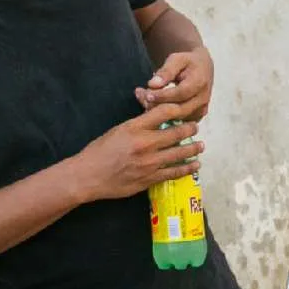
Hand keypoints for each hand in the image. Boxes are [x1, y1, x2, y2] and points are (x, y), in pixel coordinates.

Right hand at [73, 103, 203, 201]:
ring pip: (179, 154)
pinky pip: (174, 173)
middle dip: (190, 129)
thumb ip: (139, 122)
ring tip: (201, 146)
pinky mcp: (150, 178)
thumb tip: (153, 109)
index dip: (177, 109)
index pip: (163, 112)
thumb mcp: (118, 130)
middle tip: (196, 128)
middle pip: (176, 133)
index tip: (184, 109)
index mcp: (135, 128)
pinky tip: (195, 165)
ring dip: (193, 149)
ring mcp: (149, 163)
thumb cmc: (100, 151)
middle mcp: (145, 144)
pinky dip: (187, 169)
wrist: (88, 176)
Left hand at [135, 48, 213, 121]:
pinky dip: (162, 114)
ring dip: (157, 110)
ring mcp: (200, 110)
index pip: (181, 93)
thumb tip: (153, 84)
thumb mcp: (177, 59)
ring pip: (176, 117)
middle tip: (141, 96)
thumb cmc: (187, 62)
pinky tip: (150, 104)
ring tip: (142, 97)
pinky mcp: (195, 117)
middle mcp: (203, 99)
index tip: (147, 94)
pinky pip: (177, 121)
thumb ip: (166, 71)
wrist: (201, 68)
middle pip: (179, 109)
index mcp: (200, 82)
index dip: (163, 96)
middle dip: (157, 105)